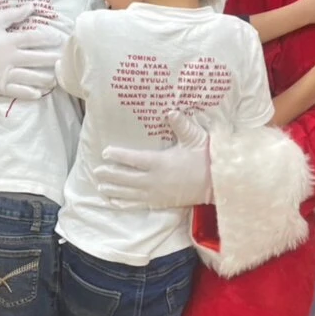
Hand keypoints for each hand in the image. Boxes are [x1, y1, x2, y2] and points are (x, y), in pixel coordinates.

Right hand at [0, 3, 63, 99]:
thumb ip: (13, 14)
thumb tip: (32, 6)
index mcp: (7, 40)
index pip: (32, 39)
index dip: (47, 38)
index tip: (58, 39)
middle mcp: (7, 57)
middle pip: (34, 59)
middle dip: (50, 59)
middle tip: (64, 60)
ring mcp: (3, 73)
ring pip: (28, 77)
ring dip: (44, 78)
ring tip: (56, 79)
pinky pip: (16, 91)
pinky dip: (28, 93)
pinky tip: (39, 94)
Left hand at [94, 111, 211, 208]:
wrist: (219, 184)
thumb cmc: (206, 158)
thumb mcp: (195, 138)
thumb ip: (181, 125)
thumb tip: (170, 110)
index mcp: (161, 162)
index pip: (134, 159)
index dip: (118, 156)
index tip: (106, 152)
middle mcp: (155, 180)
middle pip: (127, 178)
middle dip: (110, 174)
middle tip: (95, 171)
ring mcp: (157, 193)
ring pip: (130, 193)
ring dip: (113, 189)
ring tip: (100, 186)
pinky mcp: (161, 203)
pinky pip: (138, 205)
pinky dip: (124, 203)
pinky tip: (114, 202)